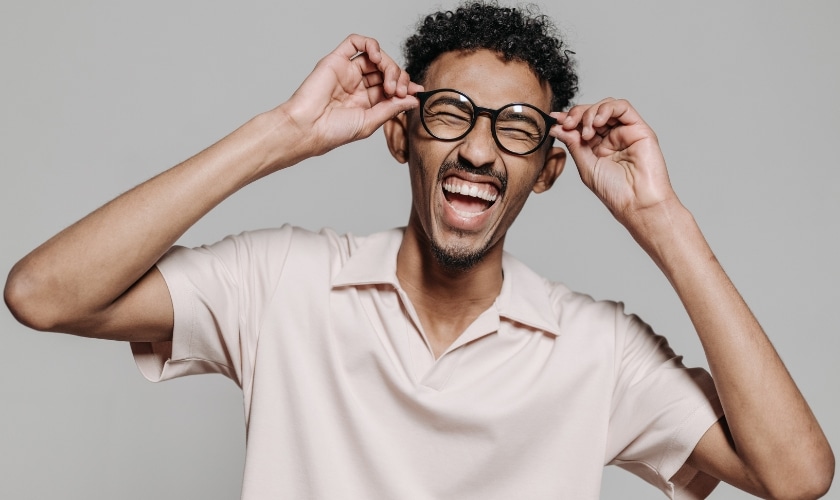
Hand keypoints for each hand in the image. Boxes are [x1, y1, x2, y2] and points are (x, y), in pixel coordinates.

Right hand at [281, 34, 422, 158]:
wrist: (308, 128)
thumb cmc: (333, 132)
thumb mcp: (370, 122)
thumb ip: (392, 108)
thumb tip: (413, 99)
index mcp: (366, 102)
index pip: (391, 87)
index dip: (406, 87)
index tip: (416, 92)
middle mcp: (357, 85)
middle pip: (386, 70)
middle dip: (398, 78)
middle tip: (397, 90)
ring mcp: (347, 72)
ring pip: (376, 56)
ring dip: (389, 65)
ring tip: (388, 82)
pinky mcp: (336, 60)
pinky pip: (355, 43)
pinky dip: (371, 45)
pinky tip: (377, 58)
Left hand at [550, 98, 676, 227]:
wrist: (637, 202)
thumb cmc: (614, 191)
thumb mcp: (586, 166)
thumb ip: (573, 144)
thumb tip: (556, 127)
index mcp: (596, 147)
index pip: (580, 125)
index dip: (566, 118)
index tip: (554, 118)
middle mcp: (610, 137)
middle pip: (591, 112)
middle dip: (576, 114)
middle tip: (567, 124)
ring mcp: (624, 132)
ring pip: (605, 106)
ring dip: (590, 113)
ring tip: (586, 131)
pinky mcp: (639, 128)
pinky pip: (623, 107)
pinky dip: (607, 109)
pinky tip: (597, 122)